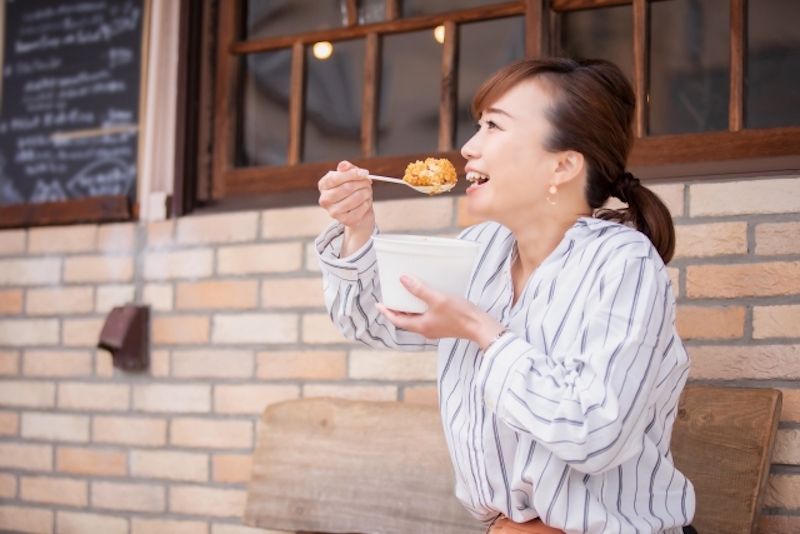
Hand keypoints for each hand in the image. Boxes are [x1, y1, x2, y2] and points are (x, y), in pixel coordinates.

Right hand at [318, 160, 374, 255]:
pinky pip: (362, 207)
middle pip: (347, 188)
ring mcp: (334, 212)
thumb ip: (347, 168)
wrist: (358, 212)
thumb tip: (343, 165)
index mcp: (323, 185)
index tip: (364, 172)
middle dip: (361, 183)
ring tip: (367, 192)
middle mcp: (325, 200)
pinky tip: (365, 202)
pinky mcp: (346, 221)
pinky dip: (367, 203)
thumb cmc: (353, 191)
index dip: (352, 174)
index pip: (336, 178)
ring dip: (366, 192)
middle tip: (367, 182)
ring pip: (356, 197)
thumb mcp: (350, 176)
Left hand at [377, 275, 504, 347]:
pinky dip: (421, 308)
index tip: (378, 304)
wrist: (480, 327)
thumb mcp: (438, 300)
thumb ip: (420, 290)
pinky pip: (426, 317)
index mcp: (421, 326)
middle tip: (391, 296)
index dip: (386, 312)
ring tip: (405, 295)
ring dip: (409, 308)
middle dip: (397, 309)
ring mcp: (435, 328)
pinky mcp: (443, 325)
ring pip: (415, 318)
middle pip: (405, 319)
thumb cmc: (460, 315)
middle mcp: (426, 330)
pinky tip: (425, 298)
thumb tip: (403, 280)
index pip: (397, 320)